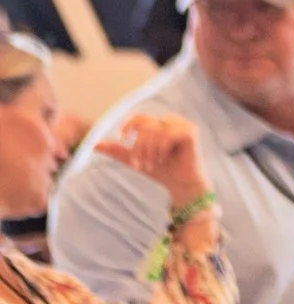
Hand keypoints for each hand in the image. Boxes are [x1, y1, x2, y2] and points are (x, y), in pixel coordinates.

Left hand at [92, 113, 207, 206]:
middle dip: (137, 145)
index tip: (123, 140)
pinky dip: (160, 149)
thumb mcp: (135, 158)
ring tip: (150, 164)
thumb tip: (93, 144)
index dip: (128, 126)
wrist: (181, 185)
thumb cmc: (161, 171)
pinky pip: (167, 135)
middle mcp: (174, 121)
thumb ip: (117, 150)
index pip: (139, 117)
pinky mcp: (190, 133)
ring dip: (147, 150)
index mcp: (162, 123)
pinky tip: (161, 159)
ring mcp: (184, 125)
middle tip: (138, 164)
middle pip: (145, 124)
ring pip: (154, 130)